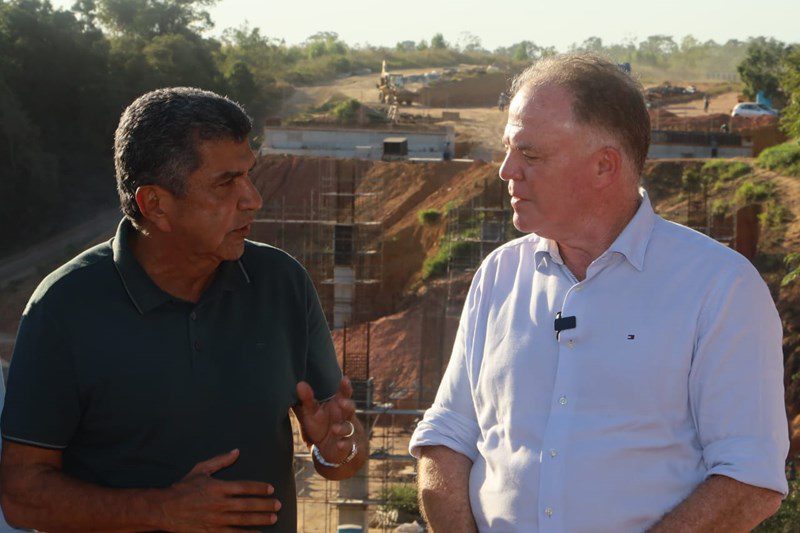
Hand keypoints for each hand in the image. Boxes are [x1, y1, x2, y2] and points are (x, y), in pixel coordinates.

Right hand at [157, 449, 280, 531]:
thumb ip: (220, 461)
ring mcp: (216, 519)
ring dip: (260, 519)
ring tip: (273, 518)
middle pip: (248, 504)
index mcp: (218, 487)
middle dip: (265, 504)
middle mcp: (219, 504)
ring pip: (243, 520)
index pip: (245, 487)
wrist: (165, 509)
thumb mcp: (201, 470)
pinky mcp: (212, 531)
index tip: (271, 489)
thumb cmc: (183, 488)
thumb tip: (237, 451)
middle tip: (278, 505)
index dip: (260, 488)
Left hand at [295, 377, 356, 463]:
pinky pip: (348, 445)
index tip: (344, 379)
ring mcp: (347, 432)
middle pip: (350, 409)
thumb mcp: (311, 414)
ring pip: (348, 428)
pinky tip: (340, 445)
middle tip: (341, 402)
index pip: (344, 395)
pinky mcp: (347, 446)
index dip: (345, 387)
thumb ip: (307, 399)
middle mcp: (344, 417)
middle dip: (347, 405)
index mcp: (337, 406)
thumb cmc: (321, 427)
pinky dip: (344, 445)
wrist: (330, 450)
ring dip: (342, 428)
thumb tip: (300, 384)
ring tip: (334, 428)